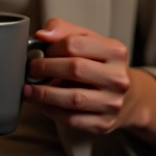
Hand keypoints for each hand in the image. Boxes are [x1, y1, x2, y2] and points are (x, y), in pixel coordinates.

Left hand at [24, 18, 155, 151]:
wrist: (127, 98)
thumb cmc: (101, 66)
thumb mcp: (89, 42)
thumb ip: (64, 31)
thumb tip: (42, 34)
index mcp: (116, 52)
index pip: (75, 44)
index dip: (52, 47)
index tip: (40, 51)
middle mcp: (118, 78)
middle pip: (75, 69)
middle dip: (45, 68)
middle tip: (31, 69)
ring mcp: (112, 103)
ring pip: (73, 98)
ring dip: (44, 94)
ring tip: (28, 89)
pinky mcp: (103, 124)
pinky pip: (71, 119)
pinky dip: (51, 111)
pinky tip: (41, 104)